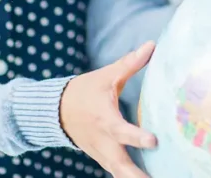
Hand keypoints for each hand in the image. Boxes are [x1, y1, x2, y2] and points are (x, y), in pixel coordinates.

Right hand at [60, 41, 157, 177]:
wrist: (56, 110)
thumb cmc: (84, 91)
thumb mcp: (106, 76)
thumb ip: (130, 64)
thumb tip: (152, 45)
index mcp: (104, 118)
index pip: (121, 130)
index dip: (136, 137)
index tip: (154, 141)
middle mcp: (102, 140)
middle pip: (120, 164)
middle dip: (136, 175)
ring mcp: (100, 152)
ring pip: (118, 172)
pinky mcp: (101, 158)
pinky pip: (116, 172)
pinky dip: (129, 177)